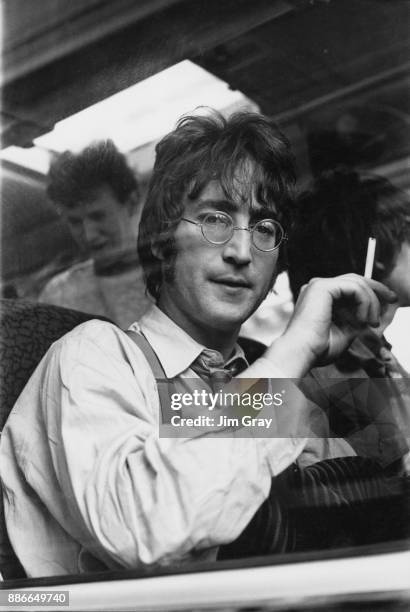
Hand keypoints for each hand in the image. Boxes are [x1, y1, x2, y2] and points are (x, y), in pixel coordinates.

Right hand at [266, 274, 396, 376]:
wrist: (302, 353)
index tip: (388, 301)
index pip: (350, 286)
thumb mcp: (345, 331)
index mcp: (320, 297)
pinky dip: (364, 302)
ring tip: (372, 322)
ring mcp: (318, 285)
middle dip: (377, 289)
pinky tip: (362, 319)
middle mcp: (317, 287)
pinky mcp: (322, 287)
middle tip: (392, 299)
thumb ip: (357, 319)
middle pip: (355, 279)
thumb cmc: (318, 348)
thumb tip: (372, 314)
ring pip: (357, 283)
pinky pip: (354, 287)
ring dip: (371, 302)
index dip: (371, 292)